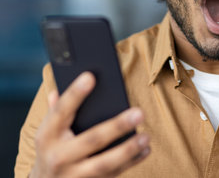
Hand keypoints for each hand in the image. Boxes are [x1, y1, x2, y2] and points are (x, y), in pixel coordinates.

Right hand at [30, 72, 149, 177]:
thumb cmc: (51, 149)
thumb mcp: (47, 132)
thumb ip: (56, 110)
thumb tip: (59, 88)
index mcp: (47, 136)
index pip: (60, 111)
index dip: (75, 94)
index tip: (90, 76)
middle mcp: (59, 157)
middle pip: (92, 139)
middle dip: (117, 126)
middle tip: (139, 113)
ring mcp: (74, 175)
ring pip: (105, 163)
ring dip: (129, 149)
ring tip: (145, 136)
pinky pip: (113, 174)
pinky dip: (132, 162)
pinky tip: (145, 150)